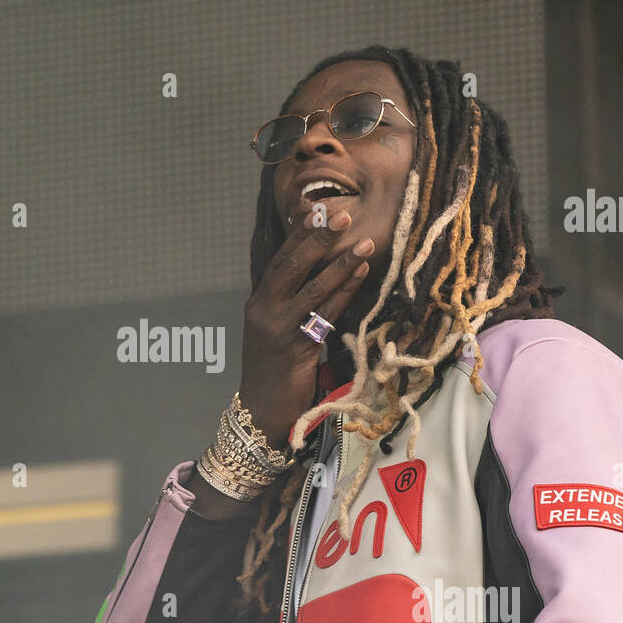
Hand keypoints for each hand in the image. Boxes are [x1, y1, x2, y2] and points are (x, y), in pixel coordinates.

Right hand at [238, 203, 372, 447]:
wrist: (261, 411)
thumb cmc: (271, 373)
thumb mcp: (273, 332)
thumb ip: (288, 305)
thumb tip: (318, 276)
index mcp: (257, 303)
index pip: (279, 261)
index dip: (298, 236)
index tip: (316, 211)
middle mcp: (264, 311)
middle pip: (293, 267)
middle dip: (318, 240)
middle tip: (341, 216)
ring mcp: (279, 328)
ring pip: (314, 288)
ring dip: (342, 263)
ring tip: (365, 242)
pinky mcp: (296, 346)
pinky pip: (327, 313)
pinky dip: (346, 291)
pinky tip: (361, 274)